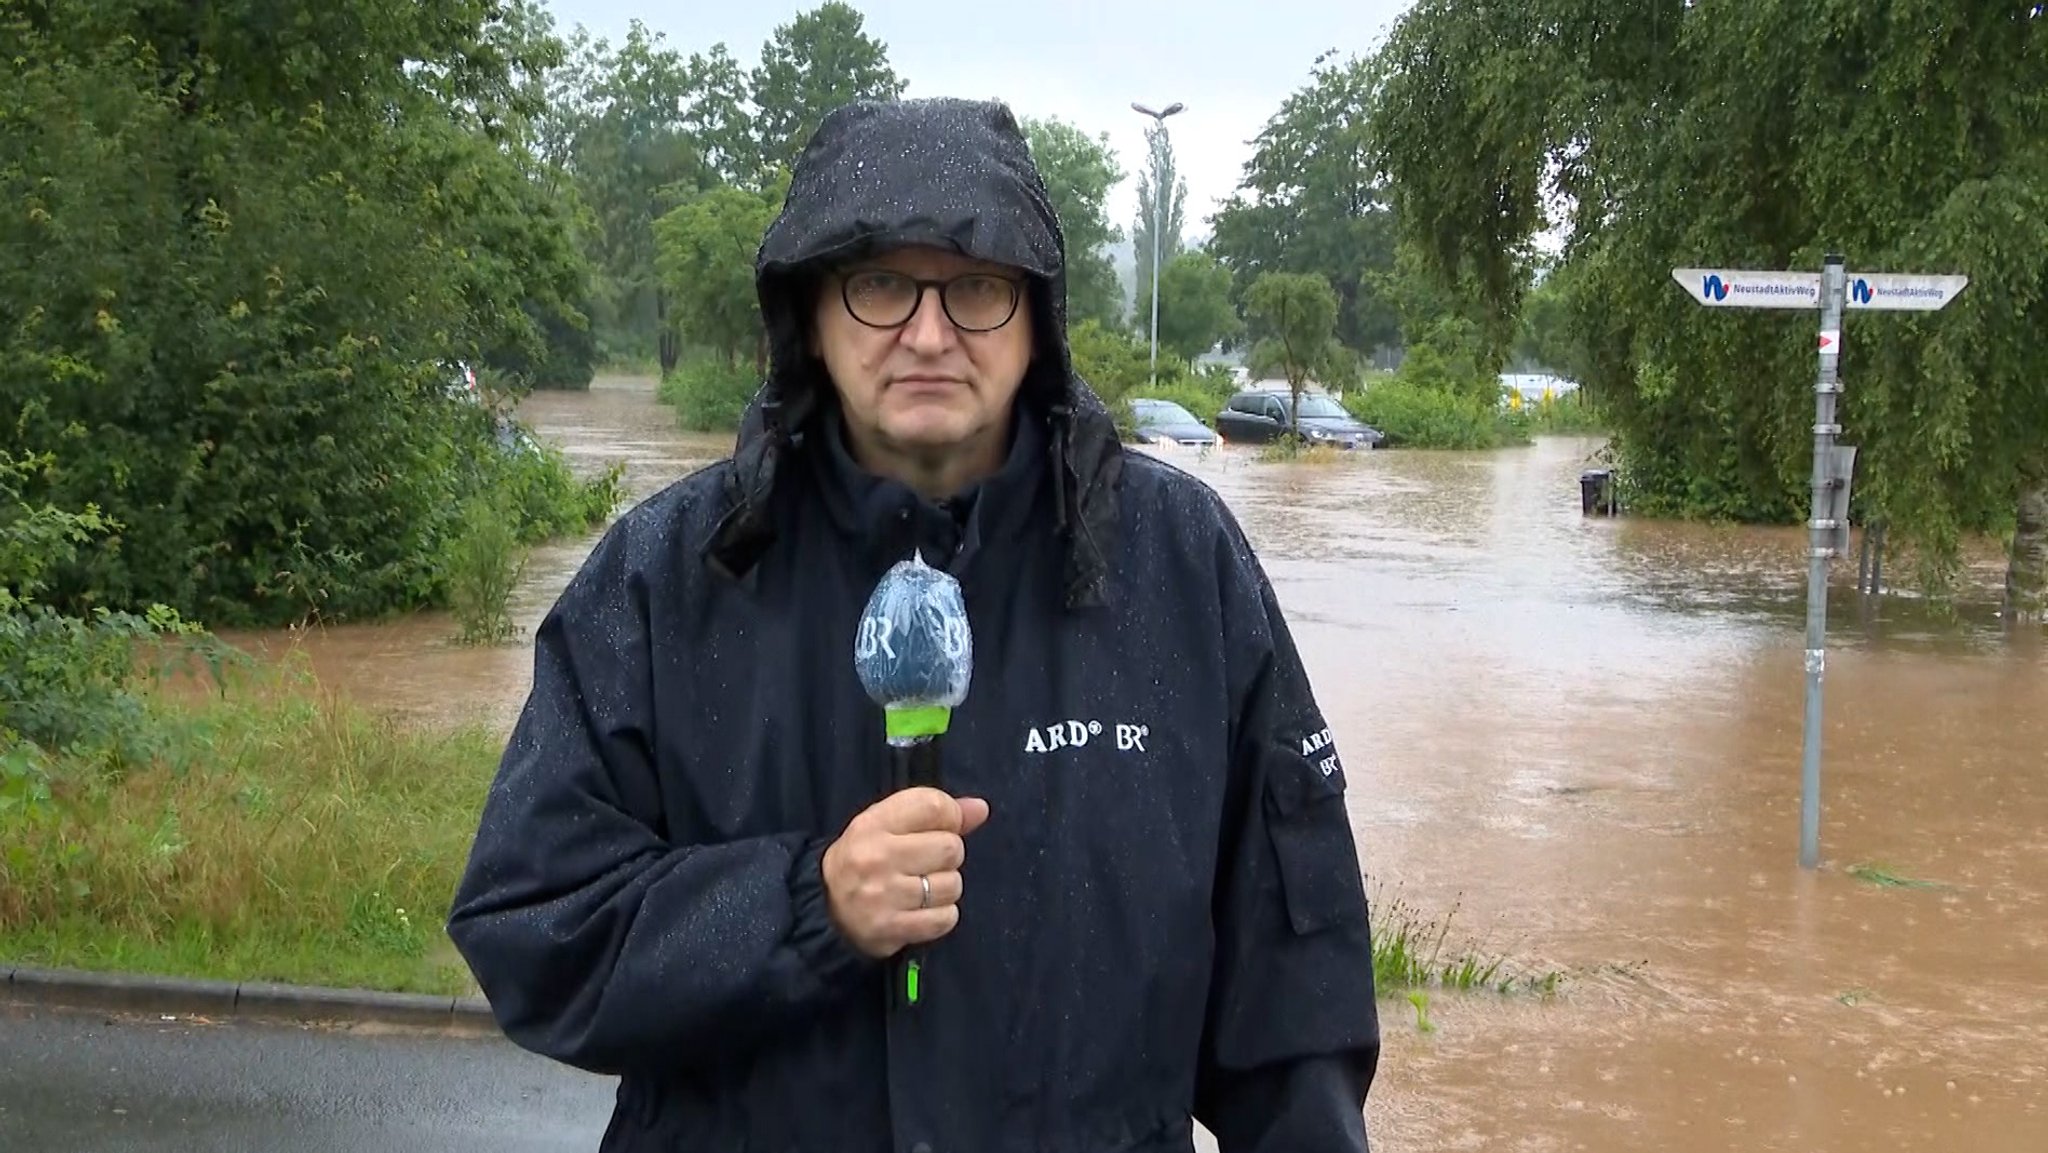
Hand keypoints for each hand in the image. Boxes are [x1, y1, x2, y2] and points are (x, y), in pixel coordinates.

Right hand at [822, 787, 991, 958]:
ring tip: (923, 888)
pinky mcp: (891, 928)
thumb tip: (980, 808)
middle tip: (927, 862)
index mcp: (873, 824)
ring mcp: (883, 895)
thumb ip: (934, 812)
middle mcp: (877, 857)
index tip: (942, 827)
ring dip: (945, 888)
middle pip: (950, 847)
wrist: (826, 908)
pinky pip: (945, 918)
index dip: (951, 816)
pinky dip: (942, 915)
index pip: (933, 806)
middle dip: (947, 855)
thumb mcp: (887, 824)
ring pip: (952, 885)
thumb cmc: (864, 859)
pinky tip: (923, 910)